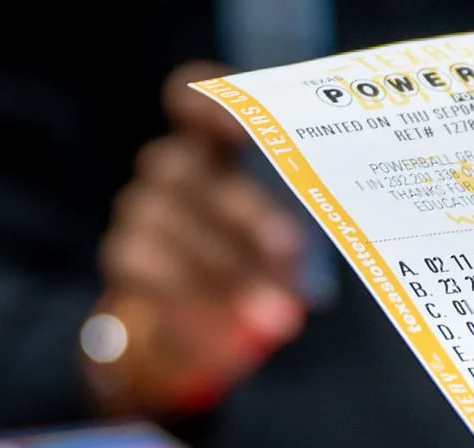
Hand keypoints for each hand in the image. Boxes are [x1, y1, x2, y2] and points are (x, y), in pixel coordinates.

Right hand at [85, 61, 305, 414]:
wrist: (212, 324)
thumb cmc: (267, 260)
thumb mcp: (299, 237)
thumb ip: (311, 227)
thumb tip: (346, 246)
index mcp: (222, 147)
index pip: (196, 97)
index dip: (210, 102)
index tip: (240, 125)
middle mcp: (175, 168)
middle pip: (182, 165)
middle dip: (240, 209)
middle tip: (290, 250)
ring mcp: (143, 208)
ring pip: (158, 214)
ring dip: (219, 263)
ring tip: (275, 307)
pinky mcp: (127, 254)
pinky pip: (139, 262)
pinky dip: (187, 292)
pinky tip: (228, 319)